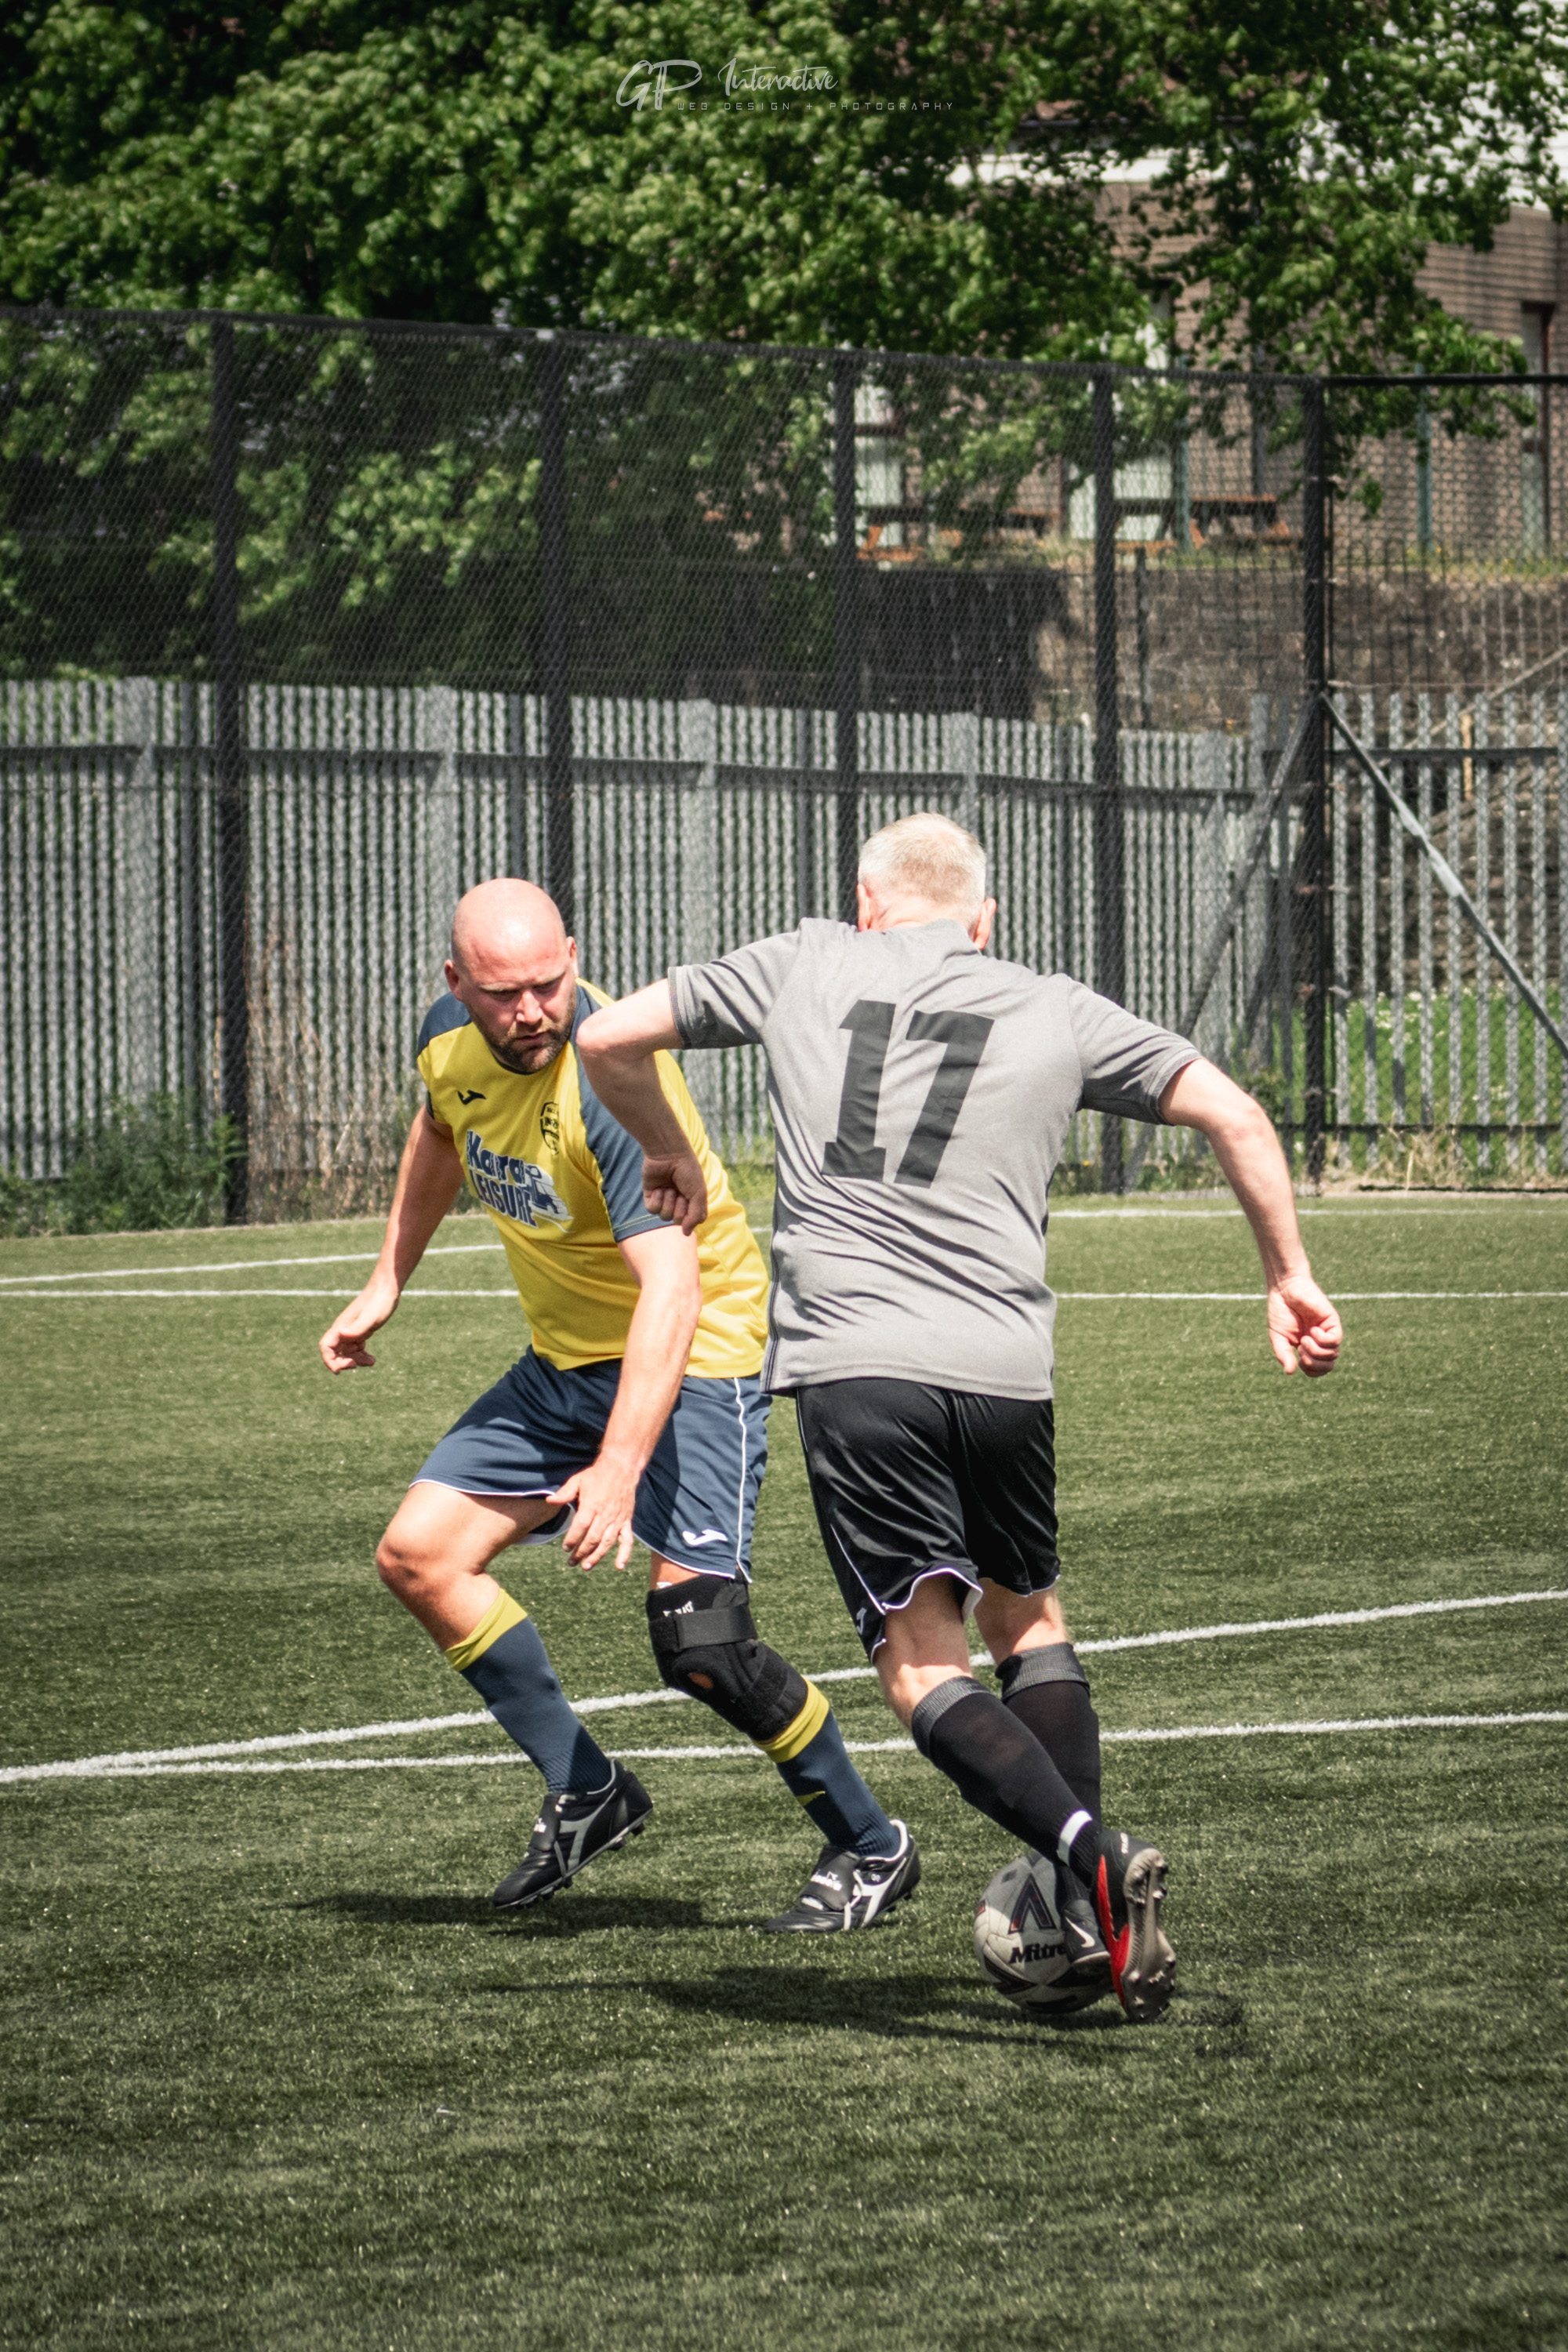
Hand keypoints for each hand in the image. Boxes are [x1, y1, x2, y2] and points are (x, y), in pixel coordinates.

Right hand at [319, 1276, 399, 1372]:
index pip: (326, 1346)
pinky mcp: (361, 1331)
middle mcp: (344, 1330)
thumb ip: (357, 1327)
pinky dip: (362, 1357)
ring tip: (371, 1361)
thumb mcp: (371, 1316)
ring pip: (347, 1353)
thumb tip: (342, 1335)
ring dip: (355, 1361)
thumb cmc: (379, 1301)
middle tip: (356, 1365)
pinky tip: (372, 1359)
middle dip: (342, 1363)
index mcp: (341, 1326)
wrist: (386, 1289)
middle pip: (334, 1353)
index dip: (328, 1360)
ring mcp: (352, 1331)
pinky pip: (356, 1349)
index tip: (338, 1371)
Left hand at [551, 1451, 639, 1571]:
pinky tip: (619, 1566)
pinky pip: (627, 1540)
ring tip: (586, 1566)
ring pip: (606, 1543)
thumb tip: (549, 1501)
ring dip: (596, 1556)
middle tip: (571, 1561)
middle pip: (592, 1539)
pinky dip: (624, 1554)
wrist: (621, 1468)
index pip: (580, 1527)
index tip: (565, 1548)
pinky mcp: (626, 1521)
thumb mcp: (578, 1480)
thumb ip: (564, 1493)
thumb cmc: (597, 1475)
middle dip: (580, 1552)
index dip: (572, 1539)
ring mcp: (617, 1520)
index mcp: (592, 1505)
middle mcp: (605, 1515)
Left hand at [641, 1146, 707, 1235]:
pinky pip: (651, 1210)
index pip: (691, 1221)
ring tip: (668, 1188)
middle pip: (677, 1221)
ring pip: (664, 1216)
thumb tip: (686, 1234)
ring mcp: (664, 1199)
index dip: (690, 1214)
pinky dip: (656, 1200)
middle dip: (678, 1207)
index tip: (690, 1199)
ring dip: (667, 1202)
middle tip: (678, 1191)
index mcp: (691, 1201)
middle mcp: (678, 1202)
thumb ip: (696, 1215)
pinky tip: (658, 1189)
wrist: (668, 1153)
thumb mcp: (698, 1193)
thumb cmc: (687, 1171)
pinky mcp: (650, 1195)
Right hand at [1266, 1273, 1342, 1376]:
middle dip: (1314, 1364)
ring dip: (1316, 1351)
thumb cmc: (1281, 1311)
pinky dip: (1323, 1340)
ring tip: (1304, 1339)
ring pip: (1333, 1354)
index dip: (1311, 1370)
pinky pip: (1335, 1340)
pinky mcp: (1332, 1321)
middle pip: (1329, 1365)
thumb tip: (1290, 1372)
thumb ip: (1283, 1354)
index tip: (1298, 1358)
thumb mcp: (1278, 1337)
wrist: (1285, 1289)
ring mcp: (1327, 1331)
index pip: (1318, 1369)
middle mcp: (1321, 1341)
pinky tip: (1312, 1330)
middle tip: (1301, 1351)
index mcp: (1309, 1347)